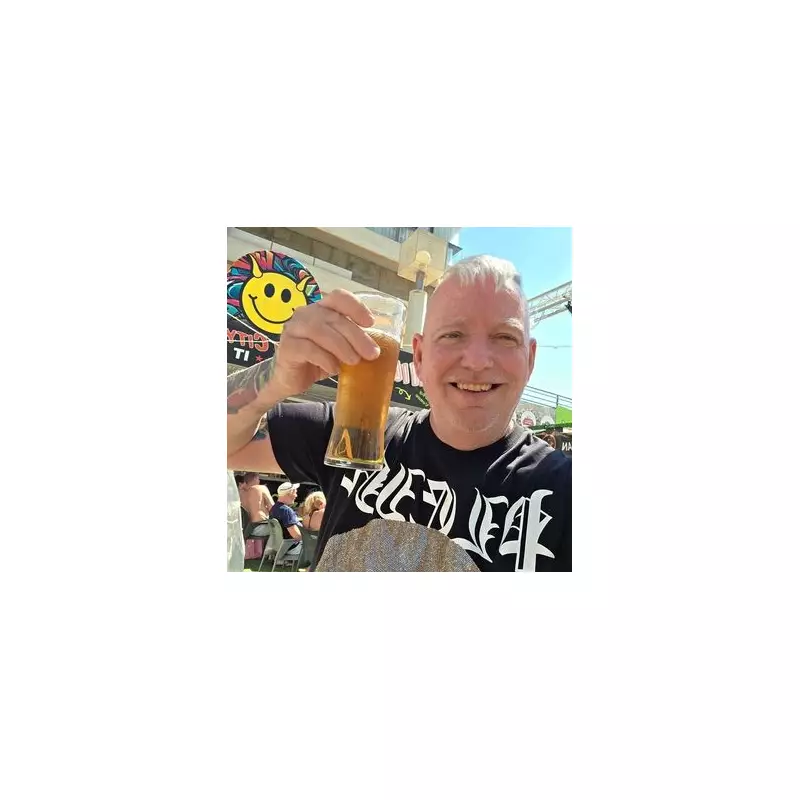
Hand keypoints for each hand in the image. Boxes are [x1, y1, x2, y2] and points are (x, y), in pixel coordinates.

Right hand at [266, 289, 381, 400]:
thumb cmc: (317, 360)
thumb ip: (353, 344)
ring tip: (354, 361)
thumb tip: (376, 350)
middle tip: (371, 353)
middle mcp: (305, 314)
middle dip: (356, 336)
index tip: (370, 323)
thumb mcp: (340, 350)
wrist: (291, 379)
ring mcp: (293, 329)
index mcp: (321, 309)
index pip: (338, 297)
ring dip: (341, 346)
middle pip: (334, 318)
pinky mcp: (287, 347)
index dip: (356, 307)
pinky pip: (307, 349)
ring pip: (320, 331)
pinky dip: (324, 359)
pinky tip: (334, 369)